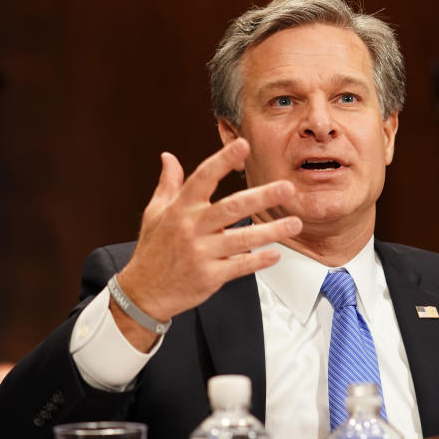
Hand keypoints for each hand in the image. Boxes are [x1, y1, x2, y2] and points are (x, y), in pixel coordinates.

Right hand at [112, 138, 302, 348]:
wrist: (143, 293)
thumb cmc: (152, 250)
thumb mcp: (154, 213)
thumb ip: (167, 184)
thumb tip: (168, 157)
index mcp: (179, 209)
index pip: (202, 178)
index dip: (222, 160)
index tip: (243, 145)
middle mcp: (191, 228)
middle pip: (231, 208)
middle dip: (261, 197)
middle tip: (287, 188)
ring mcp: (201, 253)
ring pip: (242, 239)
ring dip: (271, 231)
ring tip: (295, 223)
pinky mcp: (209, 276)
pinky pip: (240, 266)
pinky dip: (258, 260)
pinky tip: (275, 254)